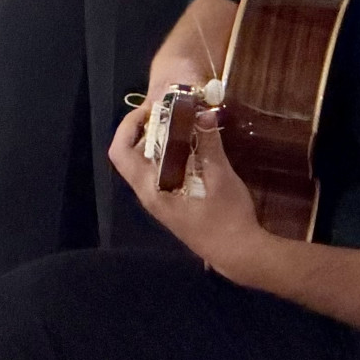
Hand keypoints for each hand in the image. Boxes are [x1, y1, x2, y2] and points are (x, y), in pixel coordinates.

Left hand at [109, 104, 265, 277]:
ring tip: (183, 119)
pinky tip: (193, 142)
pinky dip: (171, 152)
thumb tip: (203, 112)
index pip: (121, 152)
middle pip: (132, 154)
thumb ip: (209, 143)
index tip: (152, 106)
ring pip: (148, 162)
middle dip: (147, 127)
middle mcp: (149, 193)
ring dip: (160, 138)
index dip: (129, 125)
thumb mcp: (220, 176)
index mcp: (152, 188)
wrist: (238, 253)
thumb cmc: (226, 217)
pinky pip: (162, 170)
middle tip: (170, 108)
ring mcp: (161, 198)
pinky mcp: (173, 200)